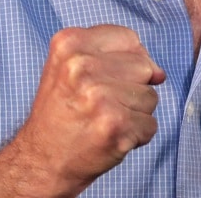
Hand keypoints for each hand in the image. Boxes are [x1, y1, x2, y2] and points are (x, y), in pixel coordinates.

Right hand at [13, 24, 166, 193]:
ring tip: (103, 121)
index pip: (130, 39)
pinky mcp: (115, 125)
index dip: (125, 62)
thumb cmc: (60, 113)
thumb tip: (159, 72)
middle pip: (144, 66)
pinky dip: (136, 136)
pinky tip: (110, 138)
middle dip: (132, 88)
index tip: (104, 79)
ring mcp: (99, 96)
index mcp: (69, 44)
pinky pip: (151, 124)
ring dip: (134, 114)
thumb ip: (115, 55)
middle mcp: (82, 66)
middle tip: (100, 105)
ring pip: (151, 97)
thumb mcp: (70, 67)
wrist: (40, 161)